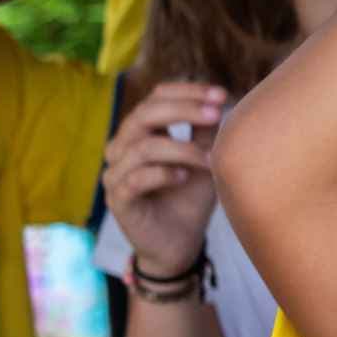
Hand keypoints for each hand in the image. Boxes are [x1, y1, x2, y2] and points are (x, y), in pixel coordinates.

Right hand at [103, 82, 224, 276]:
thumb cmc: (190, 198)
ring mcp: (116, 174)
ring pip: (143, 147)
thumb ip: (204, 131)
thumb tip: (217, 100)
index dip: (186, 92)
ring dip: (182, 149)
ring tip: (210, 159)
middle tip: (216, 114)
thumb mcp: (203, 158)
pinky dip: (163, 174)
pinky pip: (135, 179)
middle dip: (183, 110)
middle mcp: (122, 148)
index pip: (155, 98)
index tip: (221, 95)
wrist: (180, 244)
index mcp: (141, 132)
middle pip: (144, 114)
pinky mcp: (117, 200)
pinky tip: (184, 177)